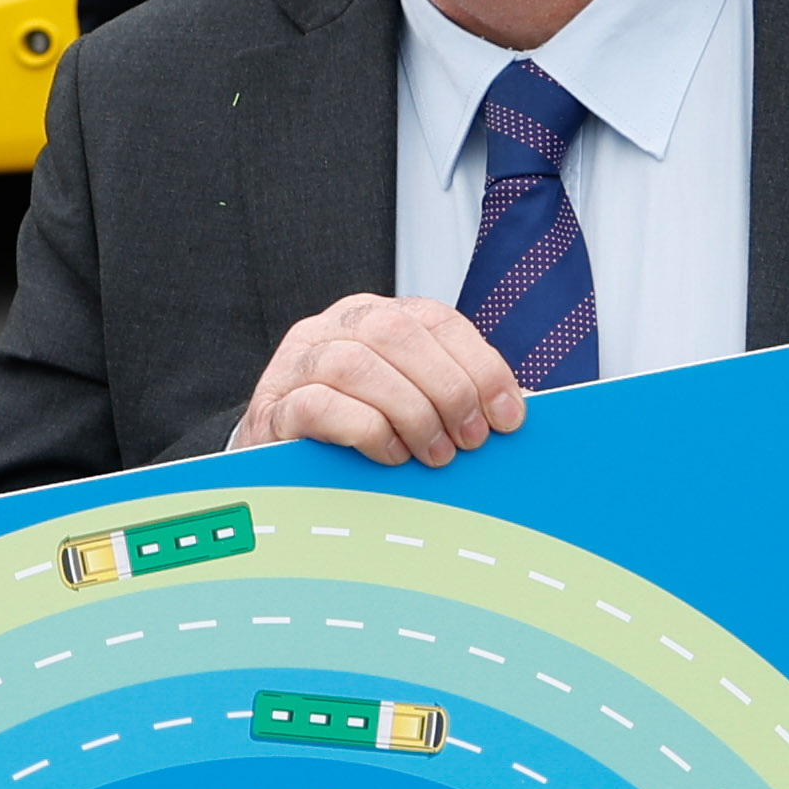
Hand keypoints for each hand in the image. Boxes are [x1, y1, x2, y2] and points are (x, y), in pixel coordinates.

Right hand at [227, 295, 525, 467]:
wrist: (281, 470)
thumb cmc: (356, 439)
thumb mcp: (410, 406)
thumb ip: (453, 398)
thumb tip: (515, 409)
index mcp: (374, 317)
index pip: (435, 319)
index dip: (480, 364)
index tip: (508, 415)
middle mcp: (332, 328)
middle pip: (397, 334)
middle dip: (447, 389)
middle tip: (469, 440)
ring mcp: (296, 364)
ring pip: (358, 364)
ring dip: (410, 412)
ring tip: (432, 454)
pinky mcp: (274, 406)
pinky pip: (320, 404)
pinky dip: (365, 430)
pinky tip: (388, 455)